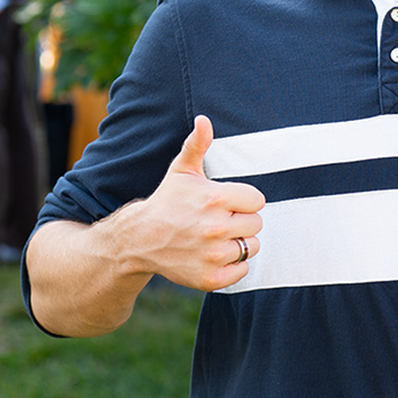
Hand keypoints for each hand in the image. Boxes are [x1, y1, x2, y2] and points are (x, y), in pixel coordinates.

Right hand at [125, 115, 264, 291]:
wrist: (140, 239)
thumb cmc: (168, 201)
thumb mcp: (182, 170)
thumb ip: (198, 144)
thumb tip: (204, 120)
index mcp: (216, 198)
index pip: (257, 200)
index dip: (243, 200)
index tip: (226, 202)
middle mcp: (216, 228)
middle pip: (257, 224)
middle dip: (242, 220)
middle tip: (220, 220)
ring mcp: (212, 255)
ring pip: (251, 247)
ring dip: (239, 243)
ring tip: (217, 237)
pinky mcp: (209, 278)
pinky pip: (242, 271)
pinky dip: (233, 266)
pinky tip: (215, 255)